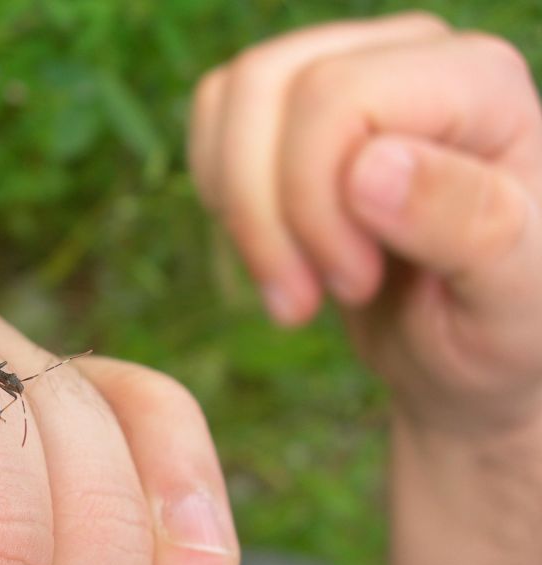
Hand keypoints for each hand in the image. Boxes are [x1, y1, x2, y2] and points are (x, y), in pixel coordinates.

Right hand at [189, 11, 541, 436]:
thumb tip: (367, 168)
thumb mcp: (512, 295)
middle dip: (266, 213)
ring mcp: (350, 72)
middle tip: (309, 299)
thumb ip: (466, 223)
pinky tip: (273, 251)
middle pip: (267, 86)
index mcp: (480, 86)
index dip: (313, 199)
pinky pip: (217, 116)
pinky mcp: (299, 108)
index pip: (337, 96)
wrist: (466, 343)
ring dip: (239, 210)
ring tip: (290, 287)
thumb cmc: (503, 323)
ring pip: (232, 97)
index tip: (355, 286)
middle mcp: (412, 56)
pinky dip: (223, 196)